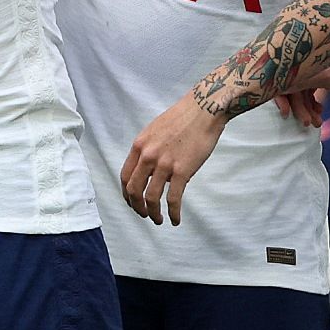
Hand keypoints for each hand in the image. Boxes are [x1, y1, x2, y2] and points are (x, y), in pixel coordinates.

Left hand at [119, 91, 227, 224]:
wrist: (203, 110)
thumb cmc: (182, 118)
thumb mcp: (155, 131)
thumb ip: (148, 149)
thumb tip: (149, 169)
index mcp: (139, 146)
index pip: (125, 176)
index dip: (127, 194)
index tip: (132, 202)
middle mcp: (148, 156)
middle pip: (133, 190)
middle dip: (137, 207)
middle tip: (143, 215)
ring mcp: (164, 164)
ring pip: (151, 198)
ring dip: (153, 213)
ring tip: (158, 220)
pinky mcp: (182, 171)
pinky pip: (173, 199)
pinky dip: (173, 213)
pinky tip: (175, 219)